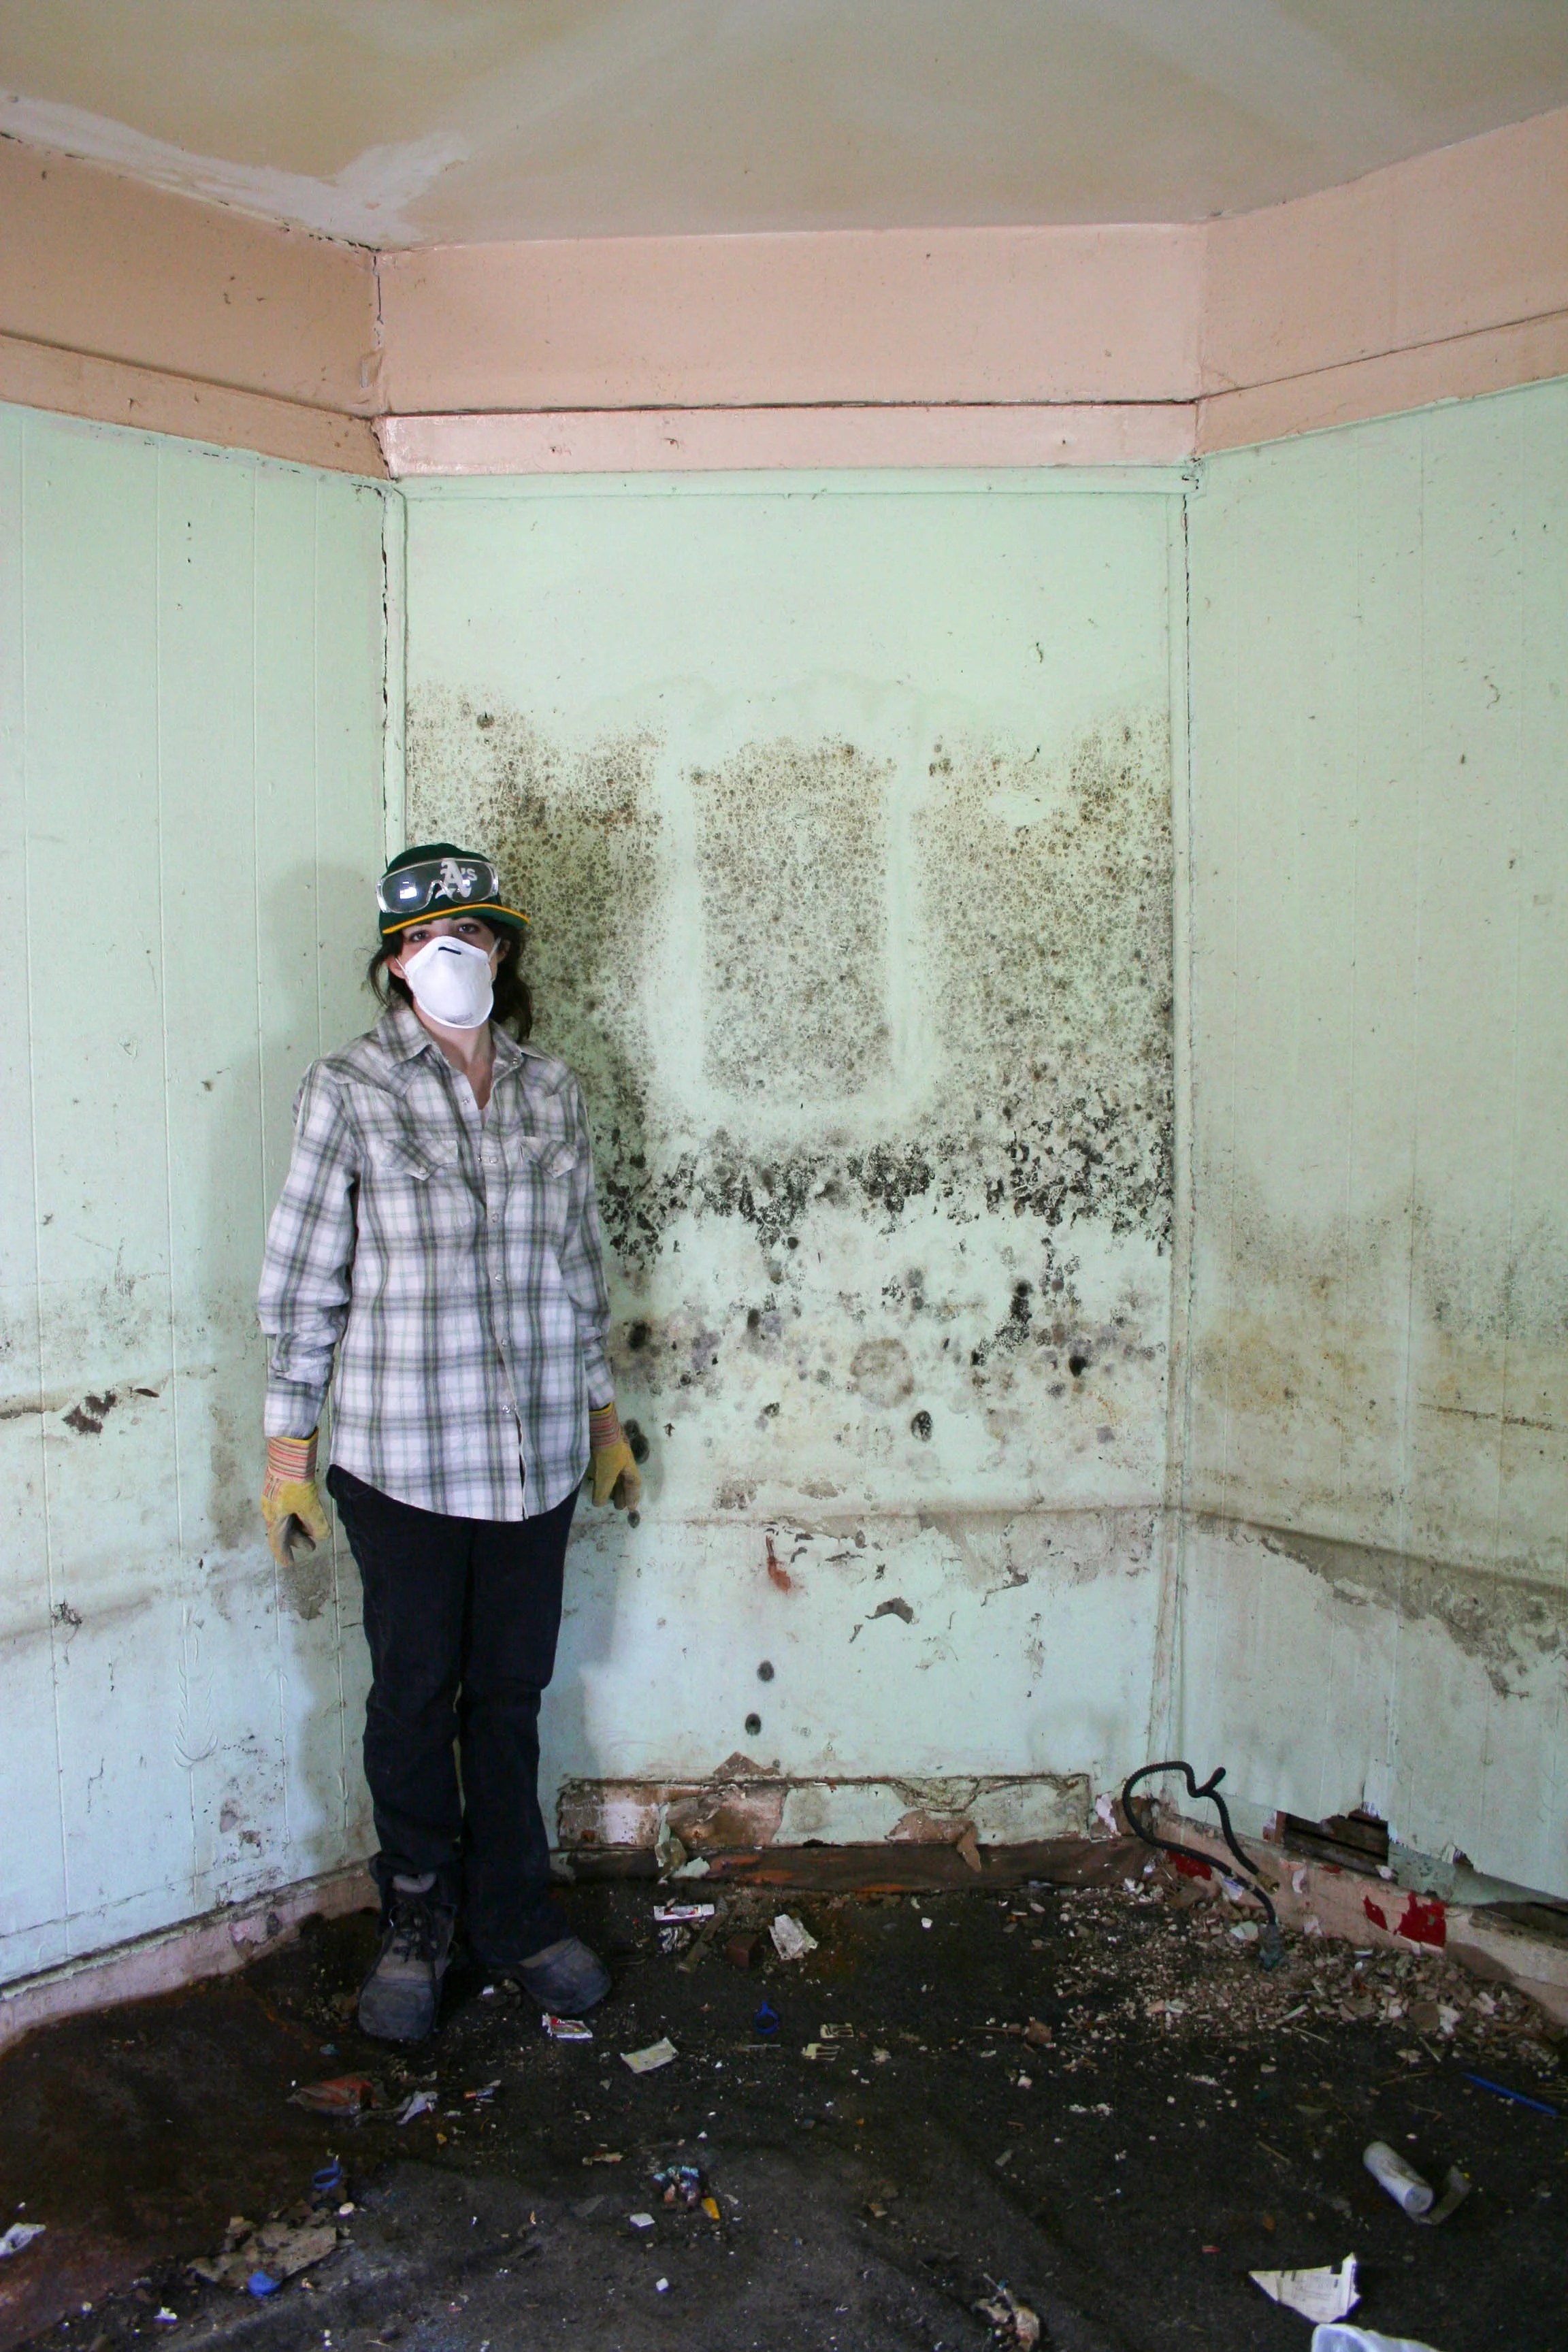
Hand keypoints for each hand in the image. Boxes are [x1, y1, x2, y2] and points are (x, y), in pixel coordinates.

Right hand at [261, 1430, 329, 1566]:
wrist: (288, 1454)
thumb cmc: (294, 1482)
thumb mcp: (309, 1505)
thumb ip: (316, 1523)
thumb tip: (322, 1537)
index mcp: (274, 1518)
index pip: (277, 1542)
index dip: (283, 1554)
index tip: (288, 1564)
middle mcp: (271, 1510)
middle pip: (283, 1531)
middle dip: (297, 1540)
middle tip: (311, 1547)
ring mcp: (274, 1499)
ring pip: (287, 1519)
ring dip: (299, 1528)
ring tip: (312, 1532)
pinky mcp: (280, 1489)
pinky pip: (288, 1508)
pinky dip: (298, 1515)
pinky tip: (308, 1513)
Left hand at [588, 1400, 642, 1510]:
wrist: (601, 1429)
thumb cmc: (608, 1454)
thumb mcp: (606, 1475)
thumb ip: (603, 1491)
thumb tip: (599, 1504)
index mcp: (629, 1468)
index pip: (634, 1485)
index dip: (633, 1497)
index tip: (631, 1508)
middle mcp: (624, 1463)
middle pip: (625, 1482)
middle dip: (622, 1494)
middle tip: (618, 1506)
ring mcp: (614, 1457)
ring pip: (615, 1476)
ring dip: (612, 1487)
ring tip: (606, 1496)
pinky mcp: (604, 1452)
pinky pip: (605, 1469)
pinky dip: (603, 1478)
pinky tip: (596, 1481)